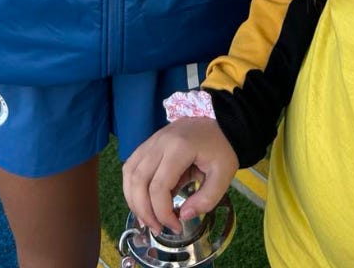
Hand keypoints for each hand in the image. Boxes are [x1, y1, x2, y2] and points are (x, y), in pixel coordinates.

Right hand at [122, 118, 238, 233]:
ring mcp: (150, 141)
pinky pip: (131, 166)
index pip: (158, 186)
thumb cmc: (222, 150)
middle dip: (143, 209)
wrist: (220, 125)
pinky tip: (142, 201)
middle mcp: (158, 143)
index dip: (162, 212)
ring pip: (129, 173)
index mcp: (179, 149)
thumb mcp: (224, 176)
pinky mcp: (147, 144)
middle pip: (138, 180)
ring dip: (133, 199)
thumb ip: (207, 199)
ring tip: (147, 218)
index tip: (176, 227)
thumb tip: (183, 215)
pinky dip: (132, 186)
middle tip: (157, 228)